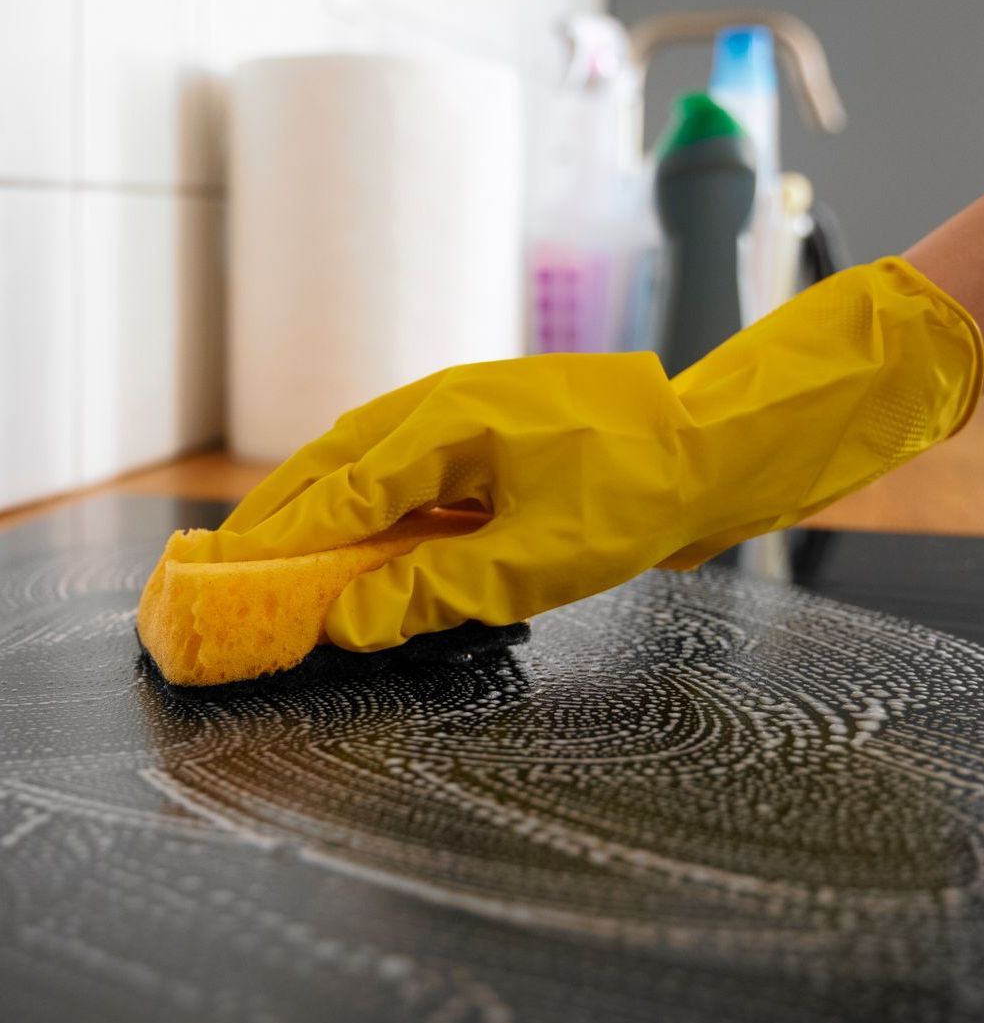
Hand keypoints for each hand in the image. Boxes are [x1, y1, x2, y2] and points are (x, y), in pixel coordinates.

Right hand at [189, 257, 983, 649]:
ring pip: (373, 456)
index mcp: (448, 419)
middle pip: (339, 458)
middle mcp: (447, 402)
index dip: (282, 540)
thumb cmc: (638, 494)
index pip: (341, 488)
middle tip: (231, 561)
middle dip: (284, 511)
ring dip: (325, 501)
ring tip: (281, 548)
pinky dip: (375, 498)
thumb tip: (348, 620)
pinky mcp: (496, 432)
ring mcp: (472, 411)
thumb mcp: (536, 560)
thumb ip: (436, 589)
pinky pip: (414, 463)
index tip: (232, 579)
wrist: (714, 448)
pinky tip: (367, 530)